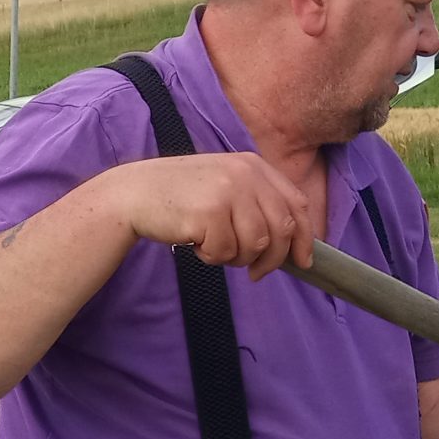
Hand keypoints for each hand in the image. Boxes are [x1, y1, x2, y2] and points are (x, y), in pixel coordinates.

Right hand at [108, 153, 314, 277]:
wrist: (134, 193)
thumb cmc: (181, 197)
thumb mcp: (225, 186)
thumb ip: (257, 204)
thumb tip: (292, 244)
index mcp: (254, 165)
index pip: (296, 203)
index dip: (305, 237)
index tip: (303, 261)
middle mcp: (245, 173)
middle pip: (281, 229)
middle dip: (271, 259)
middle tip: (254, 273)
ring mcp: (227, 191)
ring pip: (255, 244)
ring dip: (235, 257)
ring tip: (213, 246)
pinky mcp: (209, 212)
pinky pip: (225, 252)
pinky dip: (211, 257)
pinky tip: (195, 242)